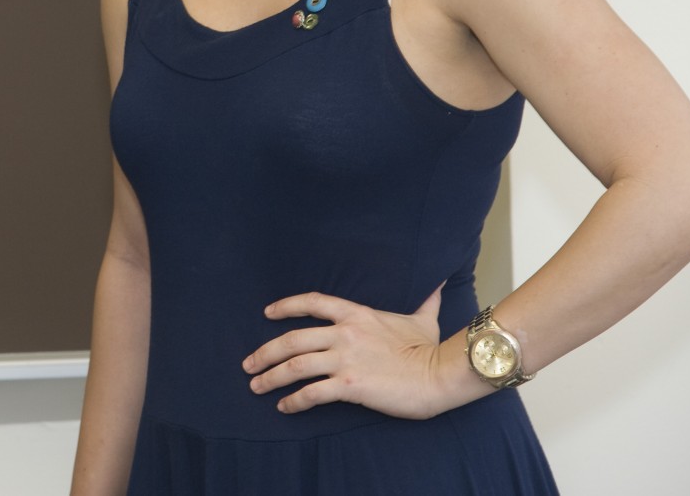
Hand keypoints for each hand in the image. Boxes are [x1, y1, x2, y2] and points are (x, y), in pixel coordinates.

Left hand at [242, 287, 459, 419]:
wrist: (441, 374)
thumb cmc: (431, 348)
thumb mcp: (423, 318)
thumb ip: (425, 300)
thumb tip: (438, 284)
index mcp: (356, 314)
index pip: (312, 302)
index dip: (286, 306)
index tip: (267, 313)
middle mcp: (344, 333)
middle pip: (292, 338)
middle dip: (265, 352)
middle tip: (249, 364)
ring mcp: (345, 359)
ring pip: (295, 365)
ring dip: (271, 377)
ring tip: (256, 386)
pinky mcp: (350, 385)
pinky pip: (312, 393)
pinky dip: (294, 401)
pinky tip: (284, 407)